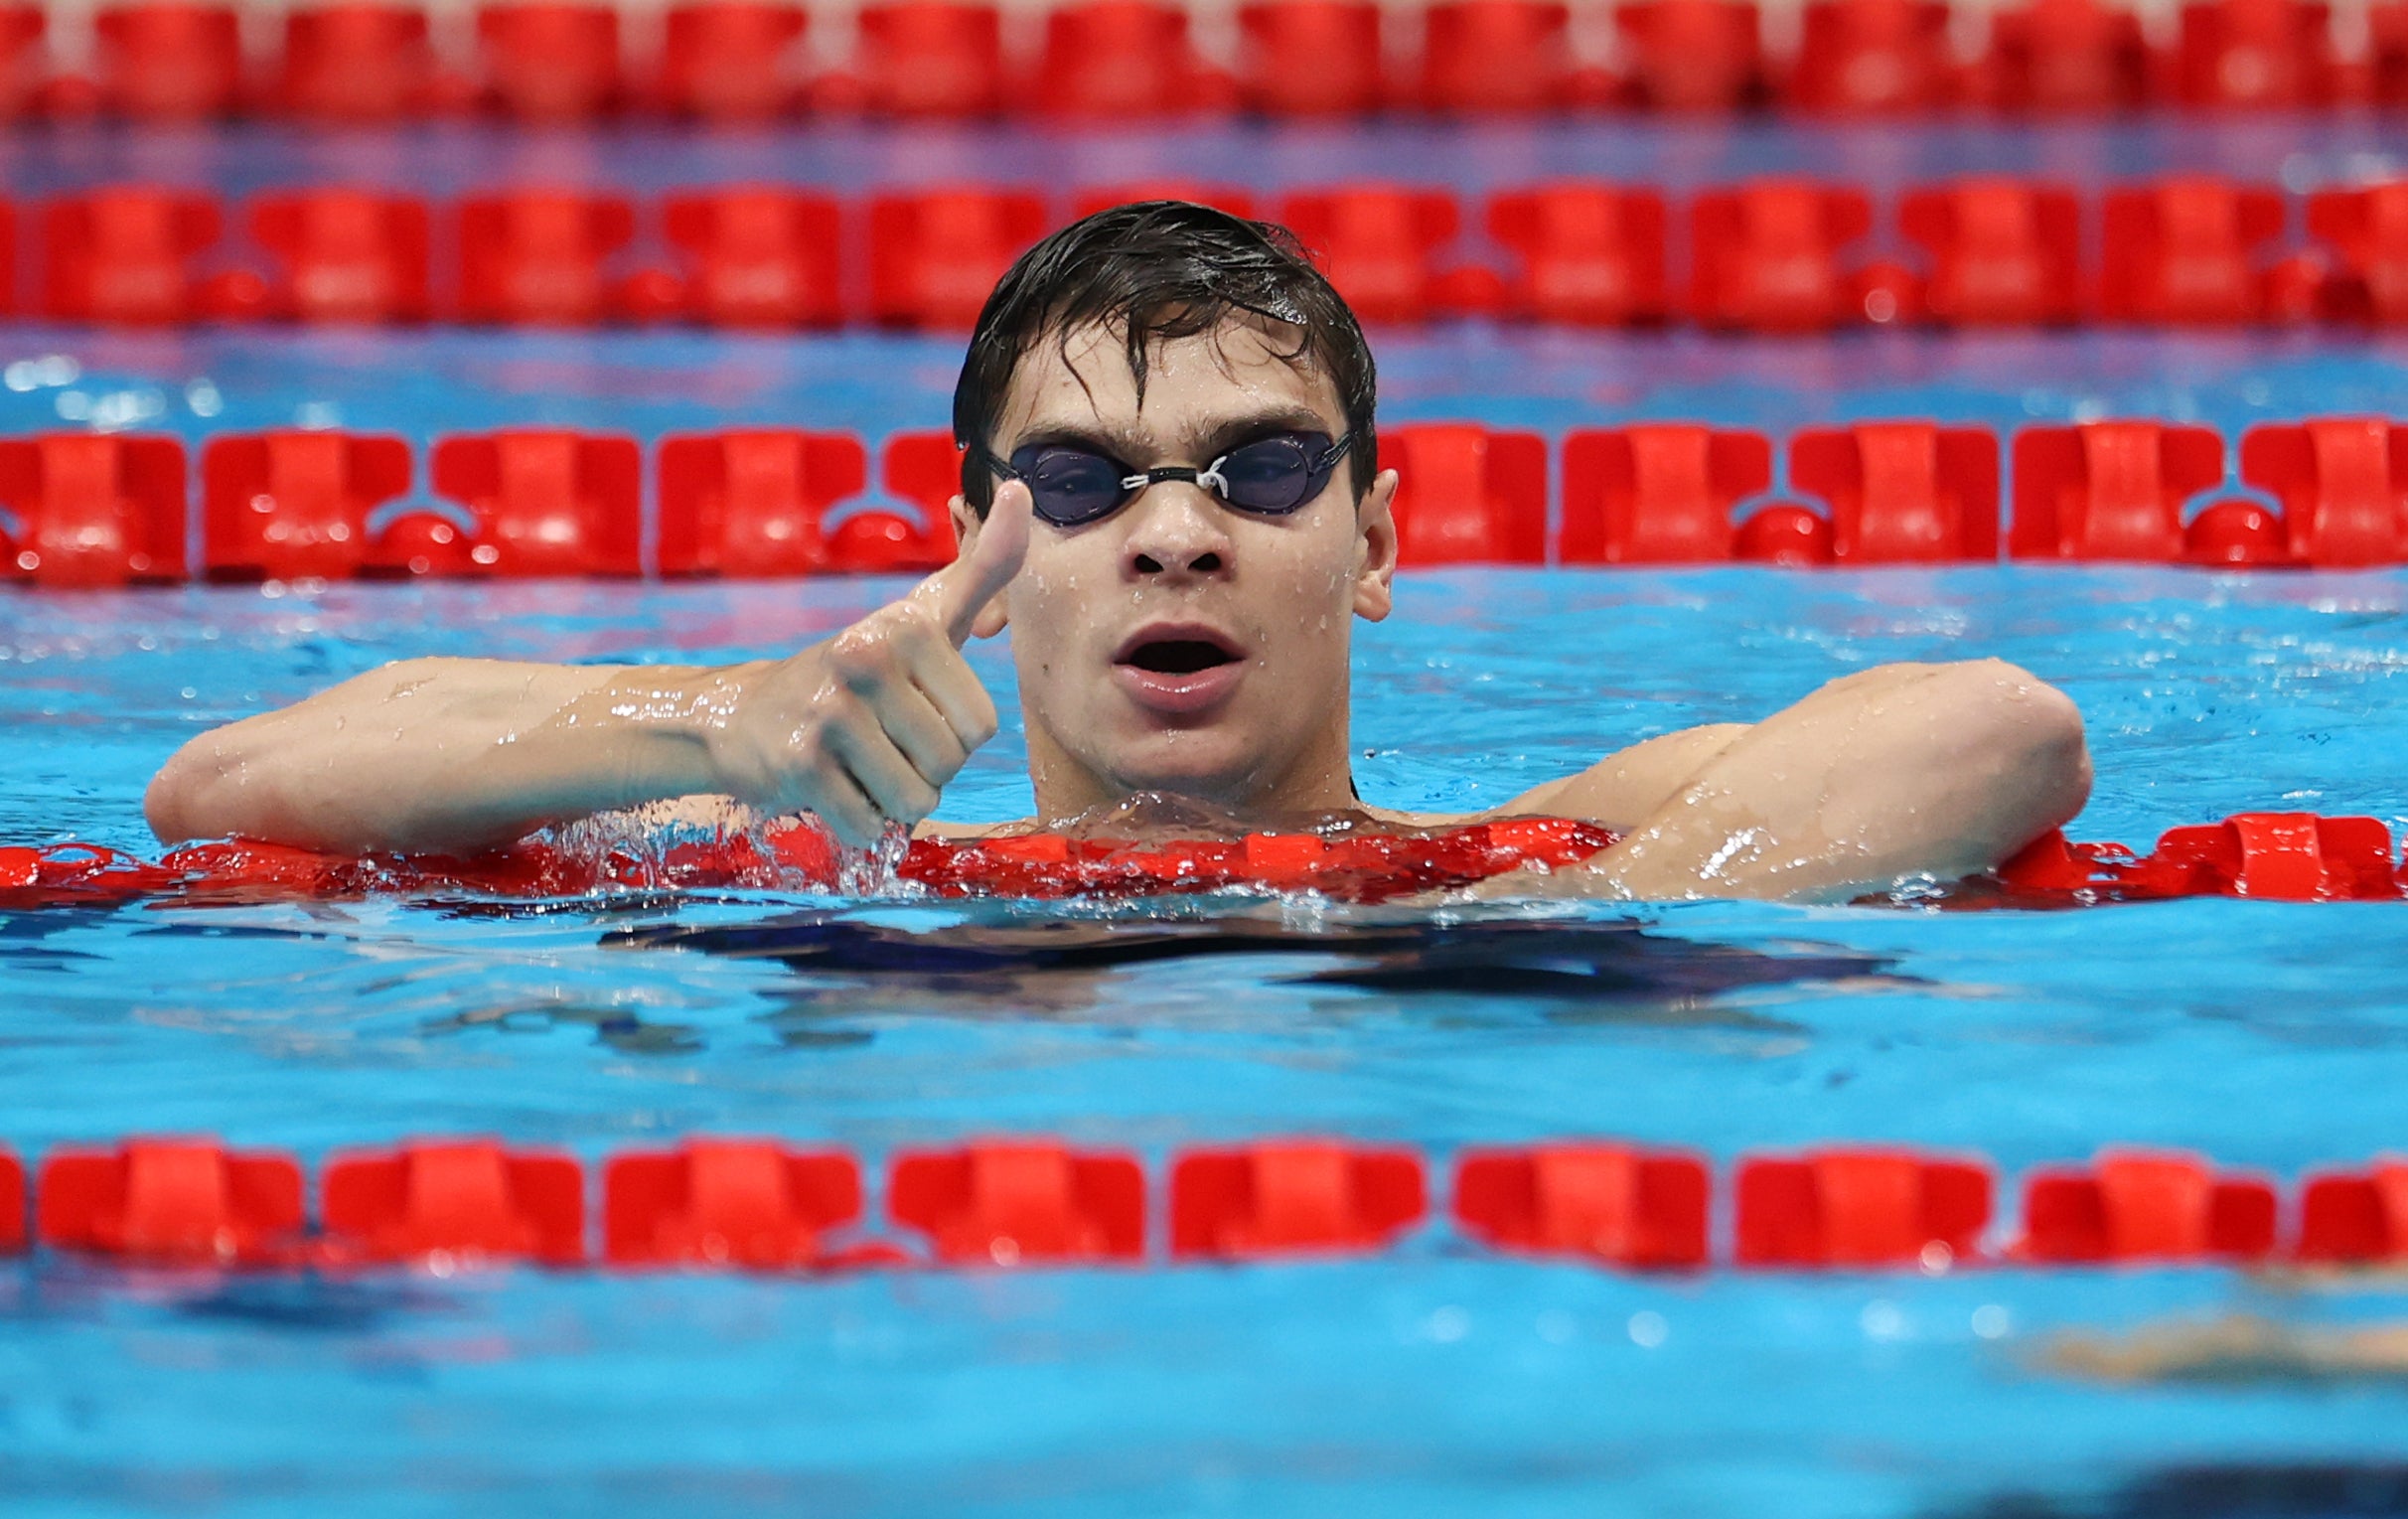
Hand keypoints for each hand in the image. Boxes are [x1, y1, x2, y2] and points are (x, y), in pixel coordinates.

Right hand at [704, 483, 1031, 846]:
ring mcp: (829, 712)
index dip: (955, 734)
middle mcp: (866, 658)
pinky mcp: (799, 764)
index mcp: (908, 625)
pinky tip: (833, 787)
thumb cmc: (859, 669)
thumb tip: (1019, 492)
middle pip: (949, 764)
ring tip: (862, 765)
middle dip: (924, 770)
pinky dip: (858, 822)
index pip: (980, 726)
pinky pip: (869, 827)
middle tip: (883, 741)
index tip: (916, 709)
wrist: (744, 714)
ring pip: (914, 801)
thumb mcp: (922, 616)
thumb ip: (981, 568)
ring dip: (893, 800)